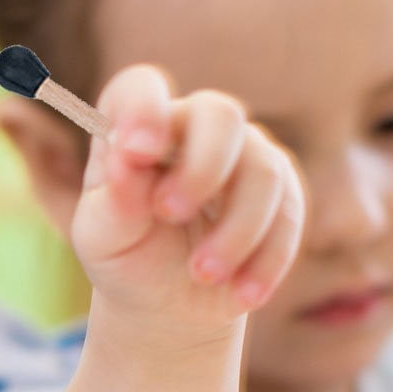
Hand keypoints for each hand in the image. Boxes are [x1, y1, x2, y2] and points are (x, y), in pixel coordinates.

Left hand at [71, 64, 304, 344]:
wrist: (166, 303)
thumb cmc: (126, 259)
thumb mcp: (103, 240)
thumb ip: (112, 202)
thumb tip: (125, 160)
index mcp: (139, 130)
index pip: (140, 88)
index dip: (142, 108)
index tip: (136, 150)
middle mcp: (194, 129)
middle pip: (221, 114)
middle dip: (202, 168)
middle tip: (171, 215)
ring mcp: (244, 155)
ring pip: (262, 171)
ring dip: (234, 232)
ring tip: (202, 274)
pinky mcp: (281, 193)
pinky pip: (289, 214)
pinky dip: (266, 259)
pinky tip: (243, 293)